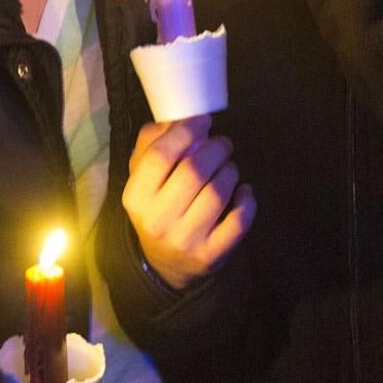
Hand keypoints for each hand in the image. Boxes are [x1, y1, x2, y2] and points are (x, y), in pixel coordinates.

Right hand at [122, 114, 256, 290]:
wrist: (166, 263)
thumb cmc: (157, 207)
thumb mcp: (143, 178)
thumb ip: (154, 143)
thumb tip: (180, 118)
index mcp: (136, 196)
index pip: (161, 155)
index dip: (186, 131)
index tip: (203, 121)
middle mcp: (157, 220)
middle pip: (194, 170)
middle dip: (216, 148)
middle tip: (222, 144)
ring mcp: (185, 241)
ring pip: (219, 192)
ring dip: (230, 170)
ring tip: (228, 167)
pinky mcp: (211, 255)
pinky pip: (239, 220)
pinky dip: (246, 199)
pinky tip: (243, 191)